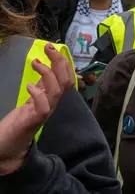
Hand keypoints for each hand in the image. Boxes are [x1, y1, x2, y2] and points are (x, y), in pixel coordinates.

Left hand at [0, 44, 74, 173]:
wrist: (8, 148)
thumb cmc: (18, 124)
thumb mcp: (32, 100)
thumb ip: (42, 87)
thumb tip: (48, 67)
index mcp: (51, 98)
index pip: (66, 77)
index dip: (63, 61)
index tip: (53, 47)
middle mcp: (52, 104)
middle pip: (66, 81)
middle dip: (59, 62)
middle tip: (48, 48)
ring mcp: (44, 113)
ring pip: (57, 91)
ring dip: (48, 74)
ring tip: (36, 63)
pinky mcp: (34, 121)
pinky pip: (44, 107)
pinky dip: (38, 94)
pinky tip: (29, 86)